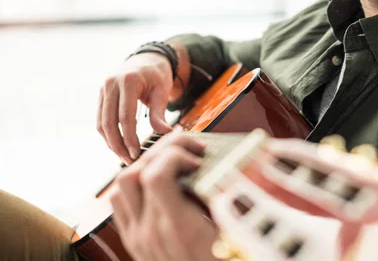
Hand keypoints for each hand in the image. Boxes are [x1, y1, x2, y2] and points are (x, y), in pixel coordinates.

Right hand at [98, 52, 173, 163]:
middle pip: (109, 122)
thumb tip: (165, 134)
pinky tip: (118, 145)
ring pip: (101, 123)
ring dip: (110, 142)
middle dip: (118, 145)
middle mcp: (111, 84)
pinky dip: (107, 134)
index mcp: (128, 81)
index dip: (130, 138)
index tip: (137, 154)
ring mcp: (103, 89)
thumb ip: (160, 113)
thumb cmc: (157, 76)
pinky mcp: (101, 95)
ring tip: (124, 156)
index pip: (125, 117)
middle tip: (130, 160)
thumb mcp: (162, 91)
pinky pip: (100, 119)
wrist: (147, 59)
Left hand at [109, 132, 218, 260]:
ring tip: (174, 164)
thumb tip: (227, 164)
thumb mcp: (234, 232)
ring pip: (121, 186)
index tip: (200, 158)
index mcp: (178, 229)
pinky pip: (120, 204)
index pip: (156, 175)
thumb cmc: (227, 260)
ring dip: (145, 166)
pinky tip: (161, 185)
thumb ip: (225, 199)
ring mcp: (137, 239)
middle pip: (135, 172)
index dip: (177, 155)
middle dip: (164, 151)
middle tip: (191, 151)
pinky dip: (135, 185)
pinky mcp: (134, 242)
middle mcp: (150, 233)